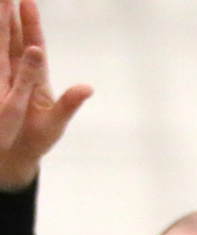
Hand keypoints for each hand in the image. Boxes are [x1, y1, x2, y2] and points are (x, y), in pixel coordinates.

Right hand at [0, 0, 89, 191]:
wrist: (14, 156)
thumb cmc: (37, 140)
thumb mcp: (55, 123)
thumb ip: (69, 104)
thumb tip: (87, 88)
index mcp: (36, 77)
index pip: (34, 44)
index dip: (31, 24)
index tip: (28, 2)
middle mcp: (18, 72)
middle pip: (12, 37)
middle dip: (9, 15)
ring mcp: (3, 78)